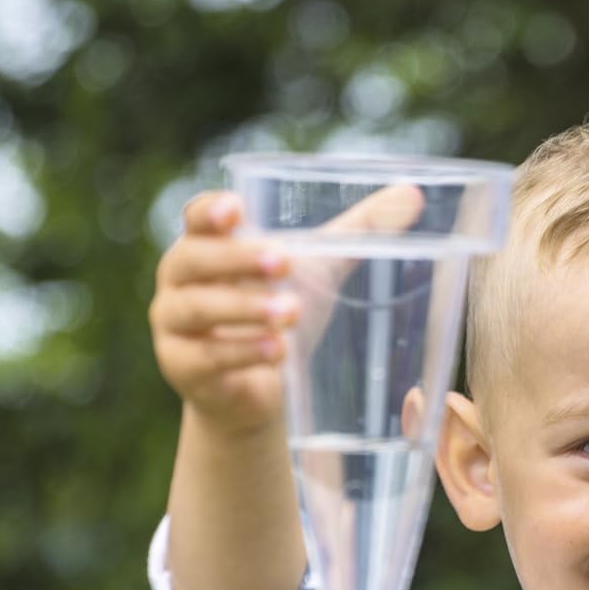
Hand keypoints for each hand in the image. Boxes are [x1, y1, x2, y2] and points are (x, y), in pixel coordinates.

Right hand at [149, 184, 428, 437]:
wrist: (261, 394)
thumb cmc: (282, 315)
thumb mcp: (320, 272)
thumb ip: (360, 232)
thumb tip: (414, 195)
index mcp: (207, 245)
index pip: (196, 217)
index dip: (211, 211)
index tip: (238, 210)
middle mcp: (180, 281)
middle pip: (194, 259)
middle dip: (238, 259)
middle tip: (285, 262)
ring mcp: (174, 326)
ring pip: (198, 308)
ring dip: (245, 308)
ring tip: (291, 313)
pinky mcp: (182, 369)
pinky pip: (206, 358)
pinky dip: (242, 353)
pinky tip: (277, 351)